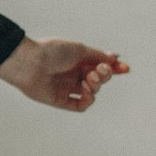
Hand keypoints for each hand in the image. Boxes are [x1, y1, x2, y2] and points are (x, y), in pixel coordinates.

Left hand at [0, 36, 129, 111]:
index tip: (125, 68)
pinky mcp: (60, 100)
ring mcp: (66, 87)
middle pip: (99, 79)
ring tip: (89, 78)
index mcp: (76, 60)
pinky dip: (88, 100)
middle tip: (99, 70)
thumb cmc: (53, 52)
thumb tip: (114, 58)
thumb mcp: (80, 49)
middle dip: (105, 75)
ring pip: (92, 92)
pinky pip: (80, 106)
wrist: (30, 63)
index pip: (99, 65)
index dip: (114, 68)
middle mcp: (72, 74)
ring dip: (96, 85)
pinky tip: (86, 90)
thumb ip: (97, 56)